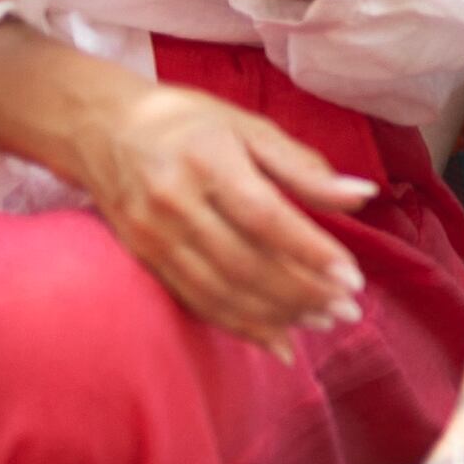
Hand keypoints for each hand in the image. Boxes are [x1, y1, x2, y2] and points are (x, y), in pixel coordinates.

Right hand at [72, 76, 373, 343]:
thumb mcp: (249, 128)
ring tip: (324, 322)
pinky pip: (196, 301)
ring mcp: (153, 235)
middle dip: (302, 293)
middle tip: (349, 309)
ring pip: (221, 291)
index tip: (353, 277)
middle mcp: (174, 202)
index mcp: (207, 160)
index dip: (311, 251)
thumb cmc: (189, 122)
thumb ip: (304, 167)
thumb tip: (363, 195)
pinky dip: (239, 326)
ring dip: (277, 316)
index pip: (265, 217)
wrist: (101, 128)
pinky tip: (278, 340)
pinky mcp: (143, 258)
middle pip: (244, 263)